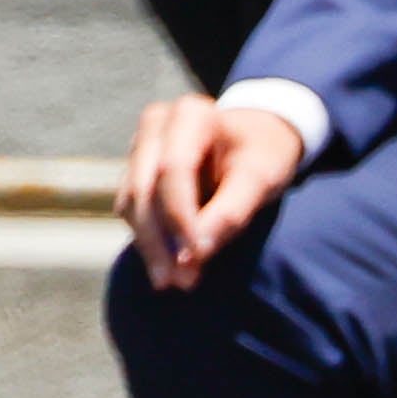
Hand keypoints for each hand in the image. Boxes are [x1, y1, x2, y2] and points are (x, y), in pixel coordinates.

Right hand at [120, 94, 308, 290]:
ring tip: (173, 282)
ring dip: (149, 246)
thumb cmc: (264, 154)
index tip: (197, 258)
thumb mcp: (261, 177)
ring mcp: (141, 148)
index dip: (181, 217)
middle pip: (144, 188)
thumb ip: (231, 213)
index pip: (174, 170)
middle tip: (180, 282)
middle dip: (159, 240)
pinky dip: (148, 241)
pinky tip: (167, 268)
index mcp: (190, 115)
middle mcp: (156, 126)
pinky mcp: (137, 172)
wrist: (259, 139)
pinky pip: (132, 210)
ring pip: (132, 203)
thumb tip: (196, 255)